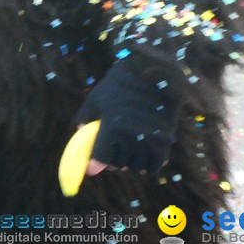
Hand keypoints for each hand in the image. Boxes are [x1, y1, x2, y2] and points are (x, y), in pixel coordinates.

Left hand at [73, 57, 179, 175]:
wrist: (153, 75)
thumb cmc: (120, 86)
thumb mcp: (97, 97)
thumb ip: (85, 117)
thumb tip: (79, 133)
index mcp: (112, 126)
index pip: (101, 158)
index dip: (95, 165)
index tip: (92, 169)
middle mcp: (131, 136)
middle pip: (118, 164)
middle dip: (112, 161)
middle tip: (112, 153)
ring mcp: (149, 141)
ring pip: (136, 167)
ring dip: (130, 162)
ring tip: (128, 151)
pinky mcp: (164, 143)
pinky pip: (154, 166)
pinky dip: (147, 164)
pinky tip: (142, 154)